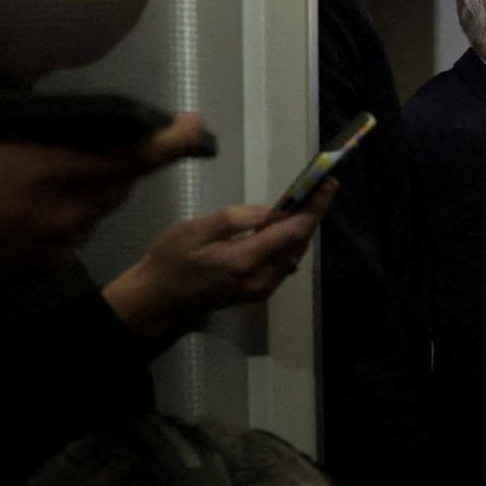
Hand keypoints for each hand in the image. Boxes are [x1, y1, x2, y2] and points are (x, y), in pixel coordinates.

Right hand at [0, 114, 206, 283]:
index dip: (170, 142)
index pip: (131, 157)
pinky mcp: (52, 261)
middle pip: (120, 182)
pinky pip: (76, 230)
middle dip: (115, 164)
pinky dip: (66, 215)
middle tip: (88, 149)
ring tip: (39, 181)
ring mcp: (63, 240)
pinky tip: (28, 210)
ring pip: (99, 207)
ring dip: (86, 190)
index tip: (194, 126)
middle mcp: (68, 208)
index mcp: (50, 171)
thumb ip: (19, 135)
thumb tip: (45, 129)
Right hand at [102, 179, 335, 344]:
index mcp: (245, 261)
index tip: (327, 185)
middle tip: (321, 188)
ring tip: (308, 202)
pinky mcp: (259, 292)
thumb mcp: (194, 230)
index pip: (292, 232)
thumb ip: (233, 220)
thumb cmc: (170, 261)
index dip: (313, 207)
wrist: (158, 300)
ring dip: (303, 229)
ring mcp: (262, 289)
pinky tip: (287, 227)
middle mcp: (261, 279)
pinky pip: (284, 264)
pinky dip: (290, 243)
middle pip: (299, 244)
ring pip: (294, 255)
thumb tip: (269, 212)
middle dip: (313, 215)